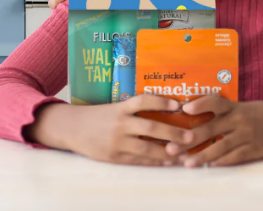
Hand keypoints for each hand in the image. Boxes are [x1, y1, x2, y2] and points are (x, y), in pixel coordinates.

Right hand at [29, 95, 191, 165]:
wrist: (71, 128)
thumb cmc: (96, 116)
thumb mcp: (113, 108)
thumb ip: (132, 110)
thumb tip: (161, 109)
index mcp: (120, 107)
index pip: (143, 101)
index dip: (161, 101)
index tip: (178, 103)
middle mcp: (120, 123)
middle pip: (150, 126)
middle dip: (173, 132)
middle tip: (190, 136)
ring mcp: (117, 141)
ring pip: (147, 147)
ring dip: (167, 151)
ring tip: (182, 154)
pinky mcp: (114, 156)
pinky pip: (138, 160)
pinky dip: (154, 161)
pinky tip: (166, 161)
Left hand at [165, 98, 262, 167]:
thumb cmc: (258, 113)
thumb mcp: (240, 107)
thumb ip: (220, 112)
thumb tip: (189, 114)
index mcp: (233, 107)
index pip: (215, 102)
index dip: (200, 104)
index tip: (184, 109)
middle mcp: (239, 120)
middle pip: (211, 128)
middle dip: (189, 139)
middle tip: (171, 147)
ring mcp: (247, 135)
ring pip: (220, 147)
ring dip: (202, 156)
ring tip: (186, 163)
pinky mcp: (254, 149)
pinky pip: (235, 157)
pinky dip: (221, 162)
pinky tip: (209, 166)